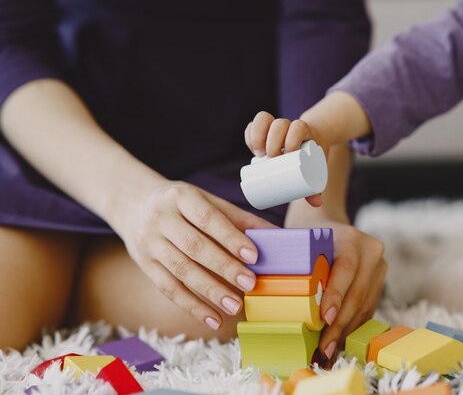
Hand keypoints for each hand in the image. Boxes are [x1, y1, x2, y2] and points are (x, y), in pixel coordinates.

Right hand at [113, 180, 274, 329]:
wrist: (132, 202)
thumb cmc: (181, 203)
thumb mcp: (205, 200)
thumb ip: (239, 219)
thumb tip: (277, 235)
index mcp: (180, 196)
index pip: (206, 218)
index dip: (230, 237)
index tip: (253, 255)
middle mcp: (160, 218)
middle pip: (194, 246)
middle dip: (224, 267)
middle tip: (250, 283)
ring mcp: (149, 243)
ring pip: (180, 270)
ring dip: (209, 291)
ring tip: (235, 305)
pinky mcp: (144, 264)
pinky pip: (168, 288)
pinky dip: (192, 306)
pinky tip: (213, 318)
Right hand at [244, 111, 327, 206]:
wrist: (310, 140)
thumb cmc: (312, 158)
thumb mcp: (316, 168)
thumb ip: (316, 186)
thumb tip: (317, 203)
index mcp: (304, 129)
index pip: (298, 127)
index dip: (292, 138)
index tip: (288, 155)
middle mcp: (289, 125)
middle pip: (280, 123)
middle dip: (273, 140)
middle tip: (272, 158)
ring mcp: (275, 125)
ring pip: (264, 118)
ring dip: (258, 135)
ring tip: (259, 155)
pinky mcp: (264, 129)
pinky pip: (254, 124)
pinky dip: (250, 134)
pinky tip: (250, 146)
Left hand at [311, 221, 386, 360]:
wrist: (325, 221)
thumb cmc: (305, 234)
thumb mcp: (300, 242)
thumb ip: (299, 267)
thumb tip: (284, 306)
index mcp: (351, 237)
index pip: (345, 269)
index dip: (335, 296)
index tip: (324, 319)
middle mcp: (371, 251)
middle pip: (357, 293)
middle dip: (339, 324)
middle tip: (323, 348)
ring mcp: (379, 266)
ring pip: (364, 305)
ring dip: (346, 331)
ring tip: (328, 351)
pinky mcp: (379, 281)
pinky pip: (367, 308)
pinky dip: (351, 326)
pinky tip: (338, 341)